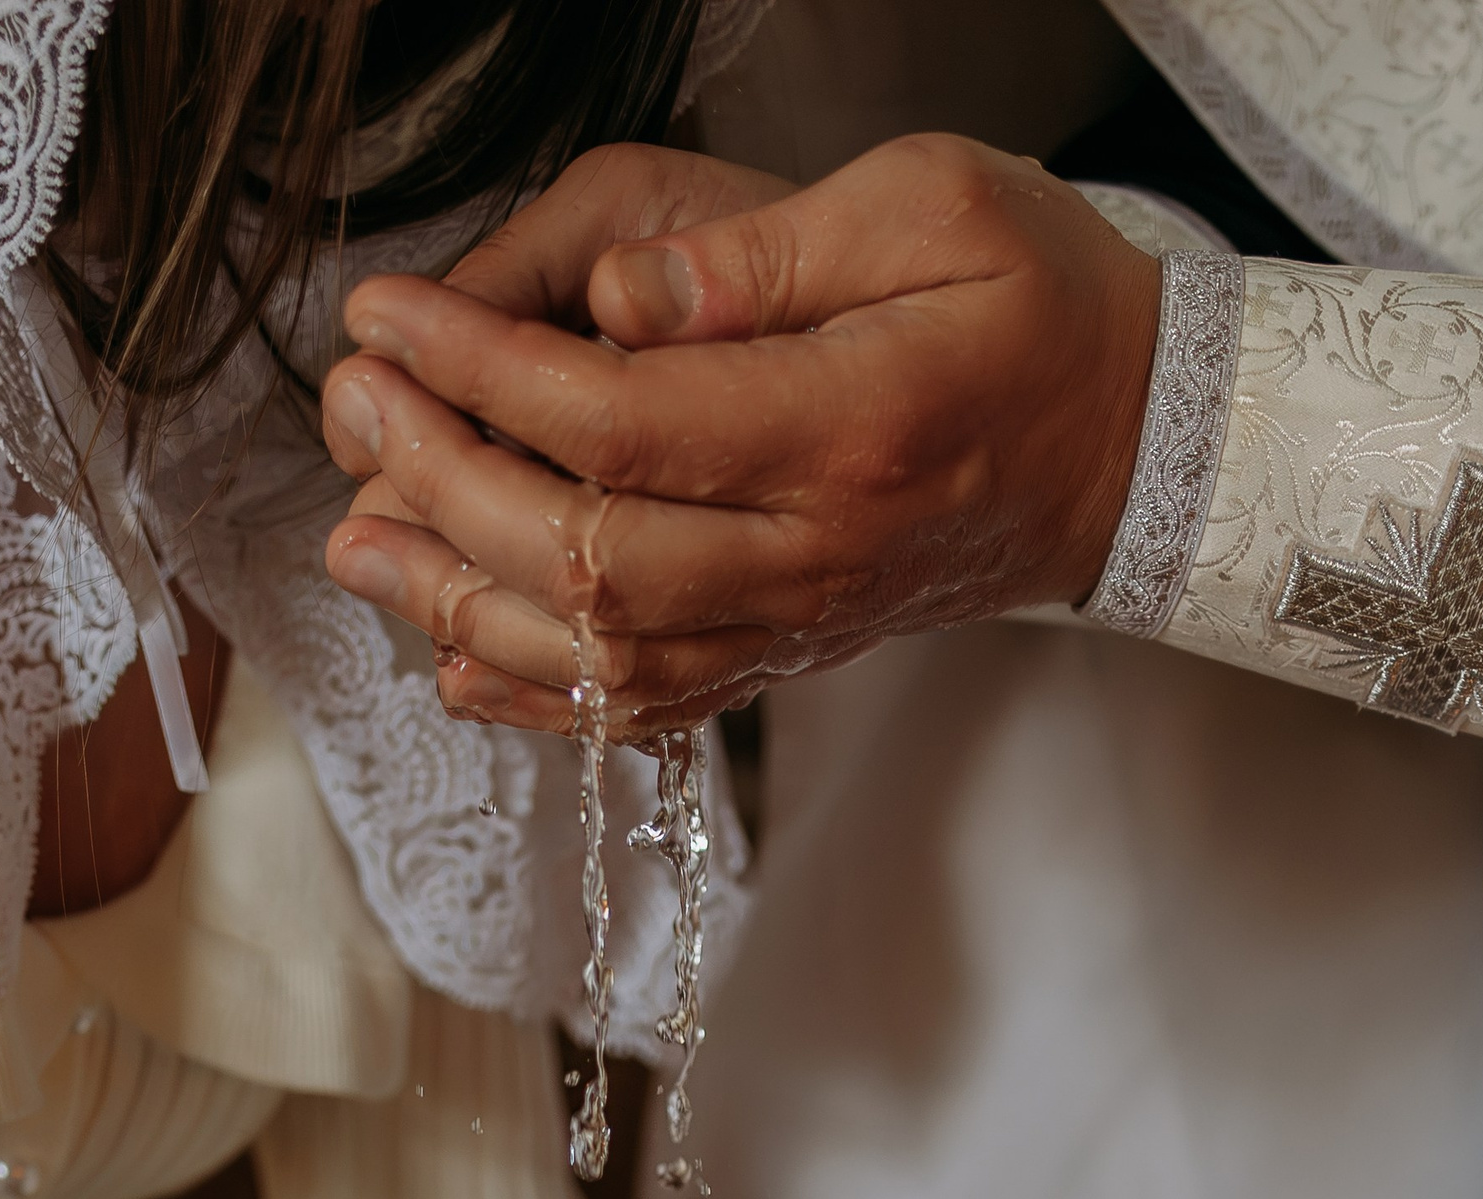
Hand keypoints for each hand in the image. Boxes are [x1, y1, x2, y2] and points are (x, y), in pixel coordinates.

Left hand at [320, 134, 1162, 739]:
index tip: (386, 316)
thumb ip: (764, 256)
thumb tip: (615, 298)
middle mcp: (816, 552)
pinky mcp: (788, 656)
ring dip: (460, 605)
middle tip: (355, 406)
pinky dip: (540, 698)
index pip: (620, 422)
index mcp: (847, 426)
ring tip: (357, 540)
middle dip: (442, 484)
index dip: (480, 373)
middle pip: (588, 556)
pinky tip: (454, 656)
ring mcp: (800, 623)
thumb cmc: (1033, 302)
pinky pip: (648, 708)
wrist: (1127, 446)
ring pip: (603, 656)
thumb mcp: (929, 205)